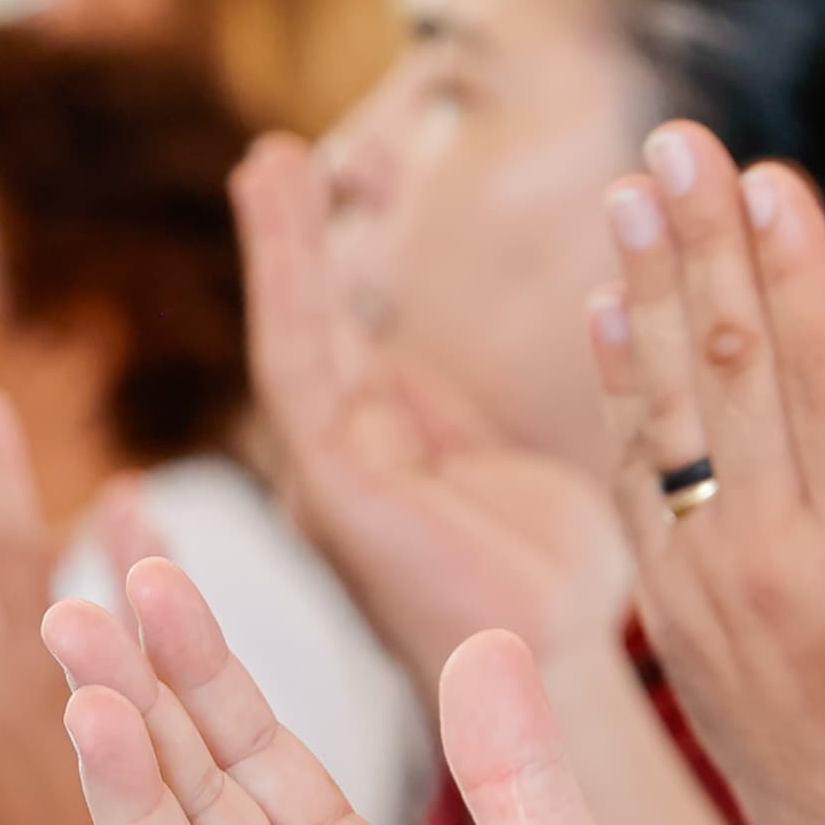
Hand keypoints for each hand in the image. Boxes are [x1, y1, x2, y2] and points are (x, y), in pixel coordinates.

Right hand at [237, 133, 632, 680]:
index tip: (348, 182)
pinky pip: (299, 360)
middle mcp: (340, 463)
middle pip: (309, 331)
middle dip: (293, 244)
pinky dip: (286, 277)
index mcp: (381, 458)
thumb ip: (446, 422)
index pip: (347, 343)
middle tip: (277, 158)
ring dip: (280, 245)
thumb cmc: (545, 588)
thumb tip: (396, 361)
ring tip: (269, 161)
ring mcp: (328, 474)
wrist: (555, 666)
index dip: (334, 267)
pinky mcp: (332, 482)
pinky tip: (278, 212)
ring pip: (294, 334)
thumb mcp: (506, 476)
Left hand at [589, 122, 824, 824]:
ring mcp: (707, 579)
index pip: (823, 375)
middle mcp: (775, 556)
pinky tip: (610, 306)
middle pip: (732, 364)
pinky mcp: (669, 601)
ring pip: (672, 404)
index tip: (768, 177)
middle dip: (705, 242)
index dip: (793, 267)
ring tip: (631, 195)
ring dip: (649, 288)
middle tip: (676, 144)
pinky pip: (638, 467)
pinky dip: (622, 381)